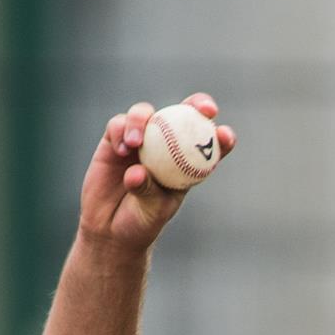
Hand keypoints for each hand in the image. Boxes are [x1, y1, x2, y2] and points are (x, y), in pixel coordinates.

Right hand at [77, 95, 235, 254]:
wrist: (110, 230)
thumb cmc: (141, 223)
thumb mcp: (152, 211)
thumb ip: (148, 190)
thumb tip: (138, 170)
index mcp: (186, 164)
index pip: (209, 145)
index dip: (221, 136)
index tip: (224, 135)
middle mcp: (166, 145)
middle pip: (185, 114)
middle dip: (198, 104)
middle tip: (202, 109)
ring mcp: (141, 139)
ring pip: (146, 113)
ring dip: (142, 120)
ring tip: (136, 143)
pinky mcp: (116, 139)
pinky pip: (119, 125)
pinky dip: (121, 131)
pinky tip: (122, 149)